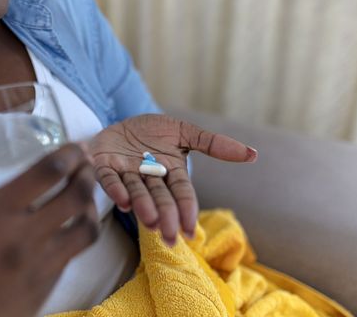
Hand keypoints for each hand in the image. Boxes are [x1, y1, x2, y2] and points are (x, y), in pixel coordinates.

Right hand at [0, 144, 97, 316]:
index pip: (47, 173)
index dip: (69, 154)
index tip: (76, 146)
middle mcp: (23, 236)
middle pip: (77, 197)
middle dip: (88, 174)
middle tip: (86, 166)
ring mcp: (40, 265)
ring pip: (86, 229)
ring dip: (91, 207)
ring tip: (85, 198)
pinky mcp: (47, 288)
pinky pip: (73, 255)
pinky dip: (79, 236)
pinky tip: (70, 231)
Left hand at [90, 114, 256, 244]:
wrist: (119, 122)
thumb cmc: (152, 131)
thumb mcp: (184, 132)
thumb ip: (213, 144)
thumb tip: (253, 155)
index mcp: (169, 171)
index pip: (181, 192)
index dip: (186, 209)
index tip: (189, 230)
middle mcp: (148, 176)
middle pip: (159, 197)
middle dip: (166, 215)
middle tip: (169, 235)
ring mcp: (125, 172)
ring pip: (136, 191)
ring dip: (143, 206)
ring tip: (151, 221)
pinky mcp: (104, 165)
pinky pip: (109, 179)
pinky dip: (116, 189)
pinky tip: (124, 201)